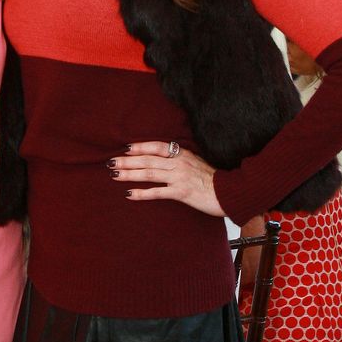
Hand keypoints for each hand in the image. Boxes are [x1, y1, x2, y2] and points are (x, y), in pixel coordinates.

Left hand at [108, 141, 225, 216]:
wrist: (230, 192)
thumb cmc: (214, 180)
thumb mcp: (198, 163)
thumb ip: (181, 160)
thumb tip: (166, 160)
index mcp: (183, 154)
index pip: (157, 147)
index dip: (140, 147)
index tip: (126, 149)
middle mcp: (179, 163)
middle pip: (148, 160)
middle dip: (128, 161)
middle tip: (111, 162)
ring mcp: (179, 177)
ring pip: (149, 174)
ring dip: (130, 174)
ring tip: (115, 175)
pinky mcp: (181, 192)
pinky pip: (157, 192)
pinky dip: (142, 193)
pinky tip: (130, 194)